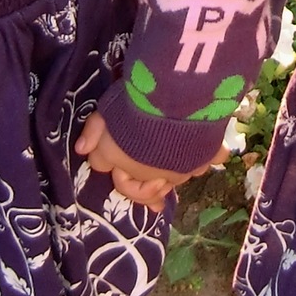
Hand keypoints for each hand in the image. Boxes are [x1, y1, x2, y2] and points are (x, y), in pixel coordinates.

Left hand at [76, 113, 205, 204]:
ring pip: (174, 181)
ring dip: (171, 177)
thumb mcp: (107, 111)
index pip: (116, 179)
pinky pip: (206, 163)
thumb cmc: (135, 105)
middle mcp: (151, 174)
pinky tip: (213, 157)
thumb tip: (81, 150)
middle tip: (152, 194)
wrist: (173, 100)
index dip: (117, 170)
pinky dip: (207, 159)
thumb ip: (94, 130)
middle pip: (145, 190)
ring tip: (175, 171)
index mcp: (124, 165)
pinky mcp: (203, 160)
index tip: (117, 160)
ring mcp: (179, 170)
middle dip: (145, 189)